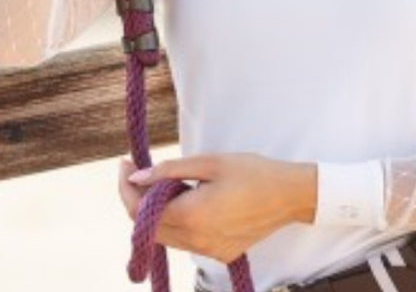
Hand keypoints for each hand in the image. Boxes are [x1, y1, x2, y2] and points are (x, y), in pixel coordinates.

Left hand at [117, 153, 316, 263]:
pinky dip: (176, 221)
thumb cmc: (251, 171)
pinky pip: (185, 240)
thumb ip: (169, 171)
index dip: (126, 187)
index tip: (126, 163)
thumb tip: (136, 176)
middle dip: (137, 198)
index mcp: (192, 216)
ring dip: (156, 210)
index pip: (139, 210)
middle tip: (138, 168)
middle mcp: (197, 241)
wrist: (289, 195)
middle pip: (148, 227)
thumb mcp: (209, 162)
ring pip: (166, 235)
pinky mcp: (219, 253)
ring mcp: (208, 251)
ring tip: (165, 181)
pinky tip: (186, 197)